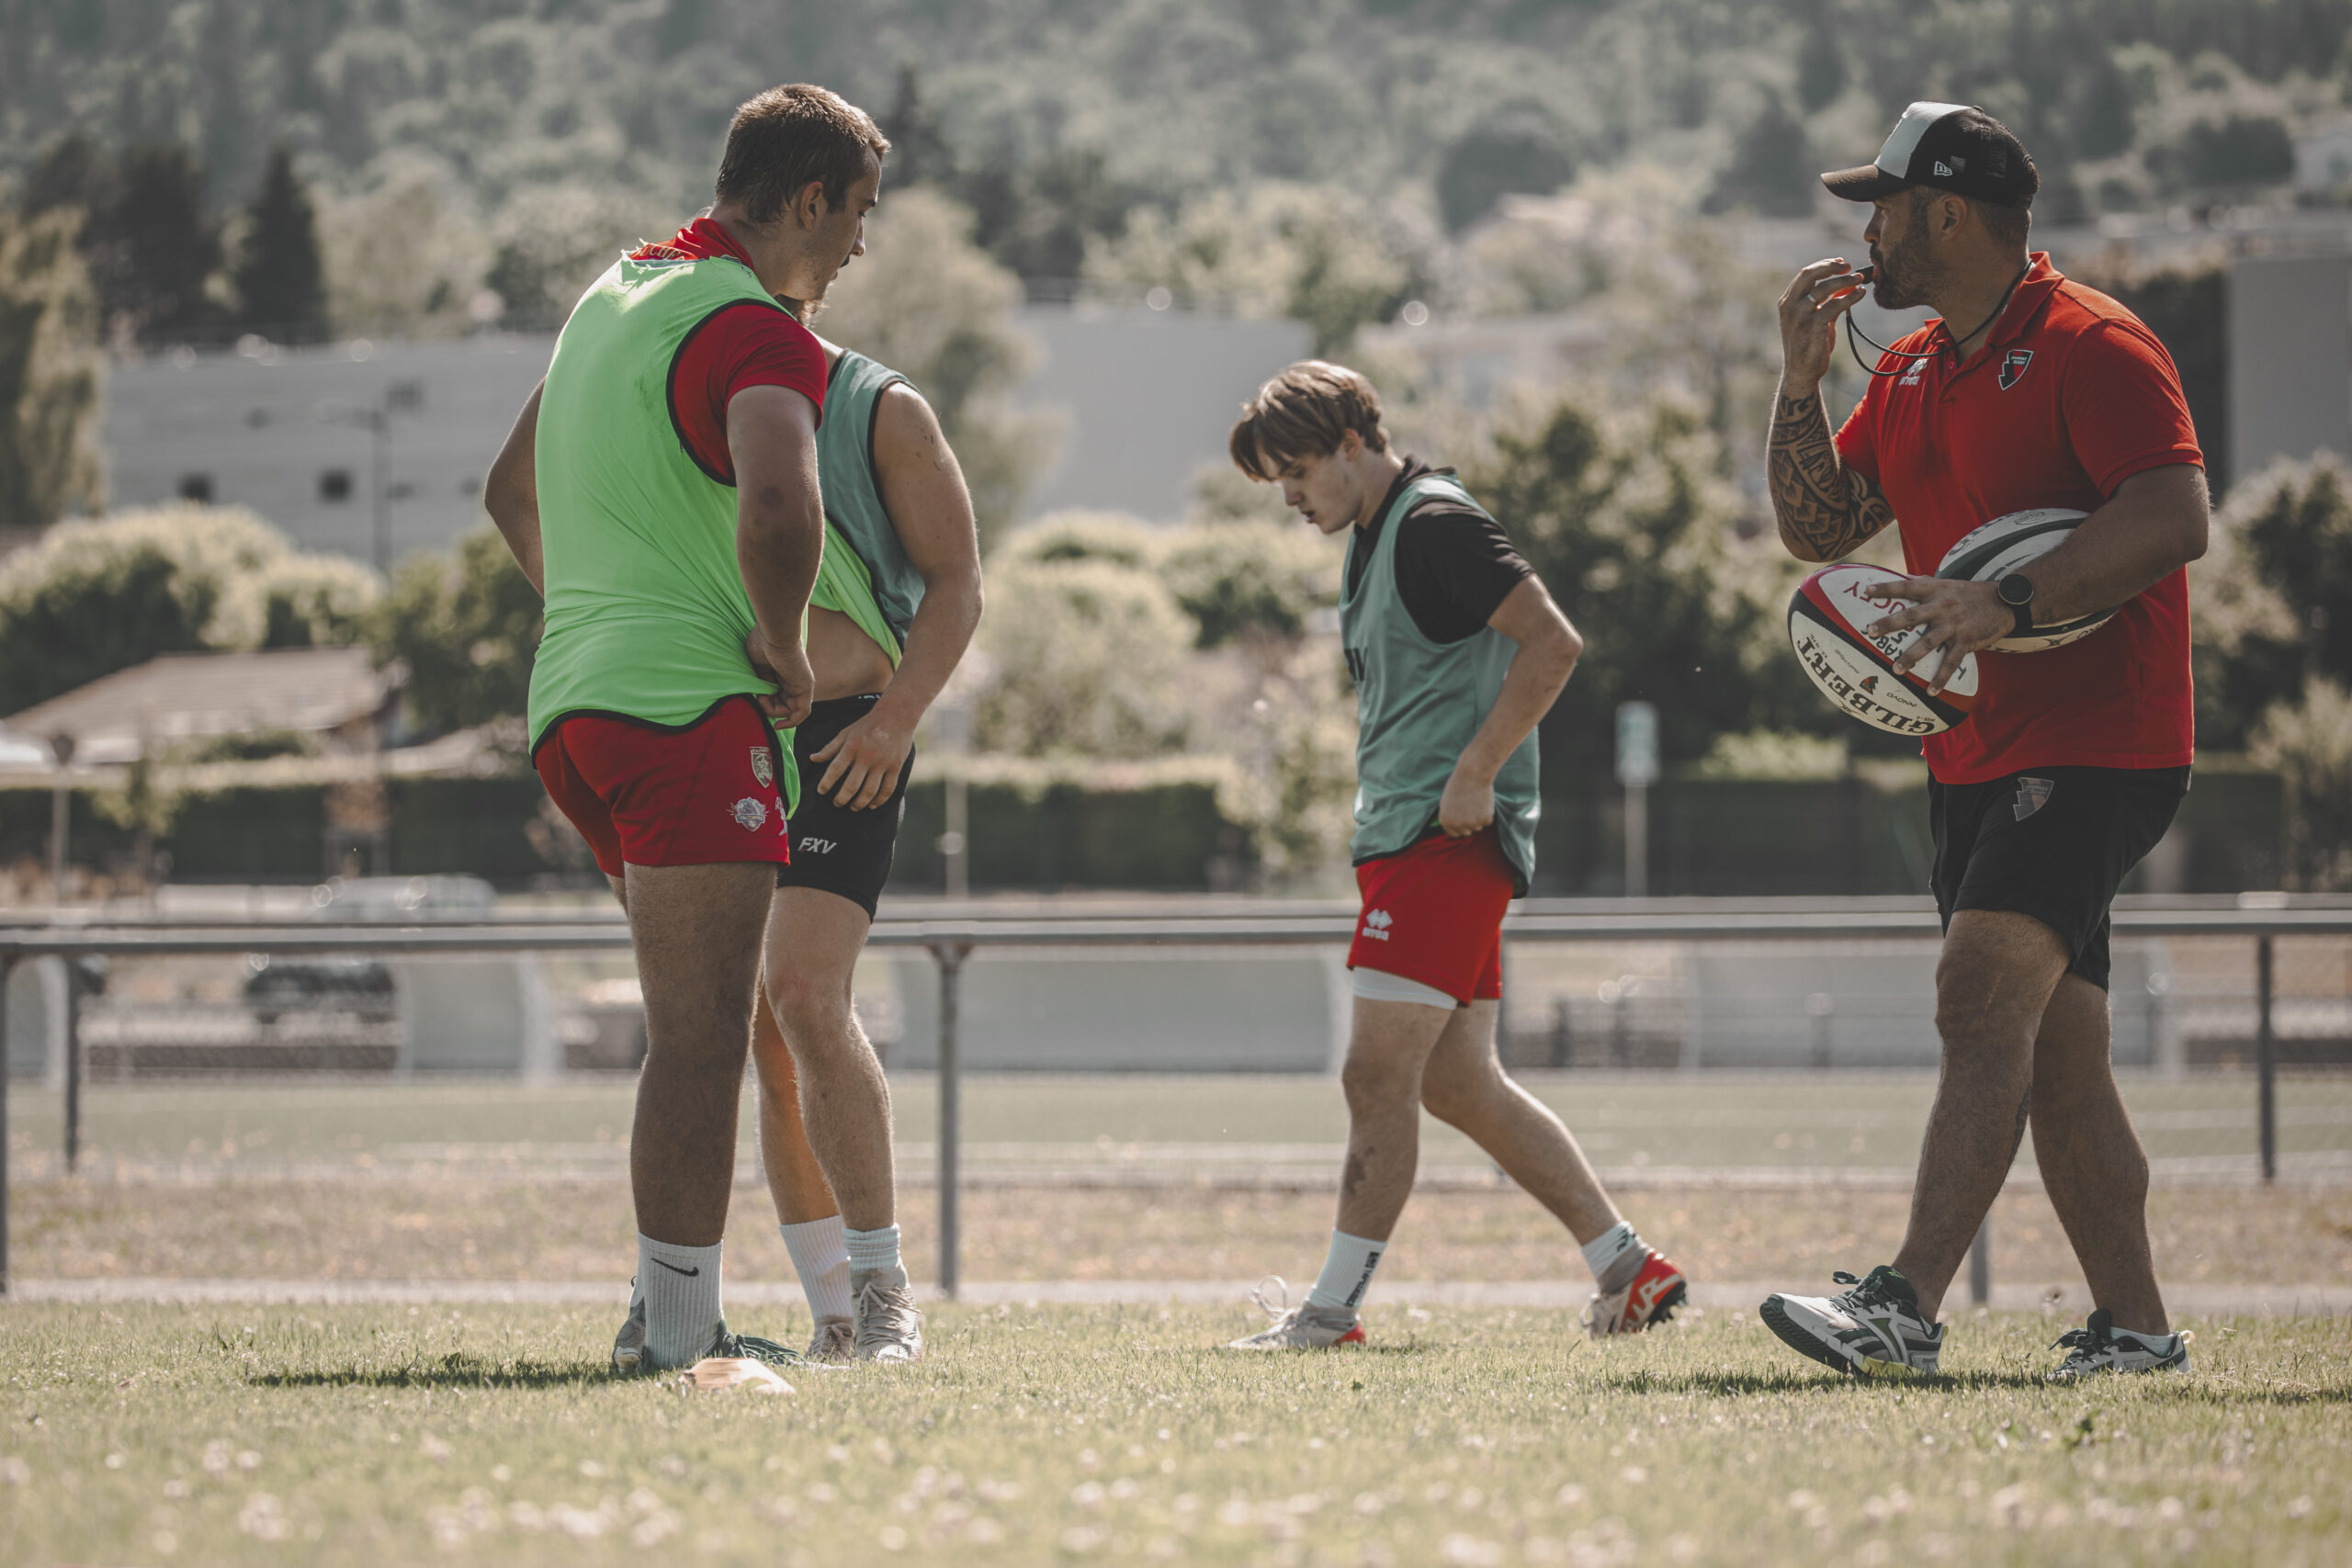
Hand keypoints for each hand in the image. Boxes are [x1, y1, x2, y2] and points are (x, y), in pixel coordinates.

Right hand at [745, 628, 814, 727]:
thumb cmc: (762, 641)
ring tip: (763, 700)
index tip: (755, 699)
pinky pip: (802, 712)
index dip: (765, 703)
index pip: (778, 696)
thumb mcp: (757, 665)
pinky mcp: (805, 687)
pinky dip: (791, 722)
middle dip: (769, 708)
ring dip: (774, 712)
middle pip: (784, 705)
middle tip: (758, 699)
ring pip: (791, 710)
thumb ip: (759, 679)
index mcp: (784, 673)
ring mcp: (802, 684)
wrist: (774, 632)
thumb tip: (758, 694)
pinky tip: (778, 725)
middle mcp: (795, 679)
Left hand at [811, 700, 914, 809]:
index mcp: (852, 747)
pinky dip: (879, 801)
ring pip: (869, 791)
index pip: (835, 770)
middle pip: (852, 785)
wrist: (896, 715)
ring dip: (859, 803)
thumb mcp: (846, 733)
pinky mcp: (895, 767)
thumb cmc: (867, 725)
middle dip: (841, 799)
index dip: (826, 783)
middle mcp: (866, 756)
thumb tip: (812, 759)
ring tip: (853, 807)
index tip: (821, 791)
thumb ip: (830, 748)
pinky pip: (887, 789)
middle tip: (836, 803)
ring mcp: (882, 763)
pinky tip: (872, 805)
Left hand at [1436, 767, 1494, 837]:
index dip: (1459, 827)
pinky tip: (1484, 802)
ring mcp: (1472, 824)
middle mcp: (1458, 825)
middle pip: (1467, 833)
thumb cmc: (1459, 785)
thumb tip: (1454, 828)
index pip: (1453, 834)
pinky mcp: (1485, 819)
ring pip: (1478, 827)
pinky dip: (1488, 814)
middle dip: (1470, 824)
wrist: (1473, 775)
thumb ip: (1449, 817)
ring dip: (1479, 818)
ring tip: (1476, 802)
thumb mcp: (1446, 802)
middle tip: (1471, 809)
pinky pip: (1488, 822)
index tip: (1463, 821)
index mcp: (1445, 821)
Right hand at [1777, 257, 1871, 388]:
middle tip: (1850, 266)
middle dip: (1832, 267)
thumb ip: (1827, 302)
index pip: (1805, 274)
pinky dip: (1850, 297)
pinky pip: (1834, 305)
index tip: (1841, 263)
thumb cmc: (1809, 346)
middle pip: (1810, 275)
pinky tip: (1860, 294)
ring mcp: (1799, 316)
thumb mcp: (1815, 320)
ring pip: (1825, 288)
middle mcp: (1790, 306)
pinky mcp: (1812, 326)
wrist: (1801, 373)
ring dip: (1846, 281)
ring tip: (1860, 280)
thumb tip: (1846, 285)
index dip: (1824, 265)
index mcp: (1787, 302)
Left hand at [1862, 576, 2010, 694]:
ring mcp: (1954, 625)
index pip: (1906, 587)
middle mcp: (1942, 606)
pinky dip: (1941, 678)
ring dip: (1911, 656)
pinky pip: (1951, 662)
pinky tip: (1931, 691)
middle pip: (1912, 615)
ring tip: (1896, 669)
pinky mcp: (1966, 641)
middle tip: (1871, 632)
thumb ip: (1925, 583)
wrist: (2005, 601)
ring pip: (1928, 642)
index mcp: (1936, 590)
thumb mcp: (1947, 584)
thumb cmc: (1970, 594)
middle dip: (1890, 623)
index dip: (1886, 588)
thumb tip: (1903, 578)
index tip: (1867, 590)